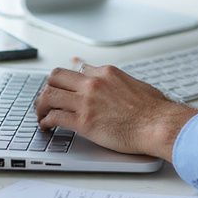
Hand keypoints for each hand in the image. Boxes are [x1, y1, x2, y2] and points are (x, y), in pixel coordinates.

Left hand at [34, 60, 197, 160]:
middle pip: (56, 76)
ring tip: (41, 114)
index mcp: (107, 72)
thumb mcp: (135, 84)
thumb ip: (119, 81)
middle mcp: (93, 83)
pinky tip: (47, 127)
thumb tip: (118, 83)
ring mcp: (86, 101)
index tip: (64, 88)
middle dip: (48, 88)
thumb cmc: (153, 109)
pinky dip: (46, 121)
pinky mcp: (83, 121)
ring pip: (49, 95)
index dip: (69, 81)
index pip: (77, 70)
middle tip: (47, 100)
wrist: (157, 124)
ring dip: (41, 105)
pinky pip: (54, 117)